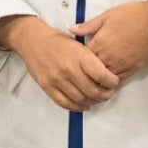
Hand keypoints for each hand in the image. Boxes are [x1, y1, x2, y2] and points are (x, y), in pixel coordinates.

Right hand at [0, 14, 121, 110]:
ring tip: (98, 99)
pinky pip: (65, 103)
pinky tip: (84, 105)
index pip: (101, 75)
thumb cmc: (59, 41)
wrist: (33, 40)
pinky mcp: (47, 87)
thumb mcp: (79, 43)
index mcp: (79, 55)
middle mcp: (69, 69)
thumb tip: (106, 75)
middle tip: (108, 93)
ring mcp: (57, 80)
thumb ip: (91, 59)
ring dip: (93, 102)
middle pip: (93, 91)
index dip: (111, 82)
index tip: (114, 82)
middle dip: (105, 95)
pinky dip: (77, 107)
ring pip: (80, 99)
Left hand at [71, 0, 147, 80]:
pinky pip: (118, 81)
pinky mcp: (133, 70)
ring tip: (93, 78)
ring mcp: (122, 65)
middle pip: (91, 72)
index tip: (75, 59)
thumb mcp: (108, 15)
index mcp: (101, 43)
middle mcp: (110, 57)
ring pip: (104, 80)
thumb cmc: (134, 15)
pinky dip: (111, 81)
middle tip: (81, 72)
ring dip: (98, 79)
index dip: (78, 60)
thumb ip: (88, 25)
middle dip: (86, 72)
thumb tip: (71, 28)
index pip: (82, 58)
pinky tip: (107, 79)